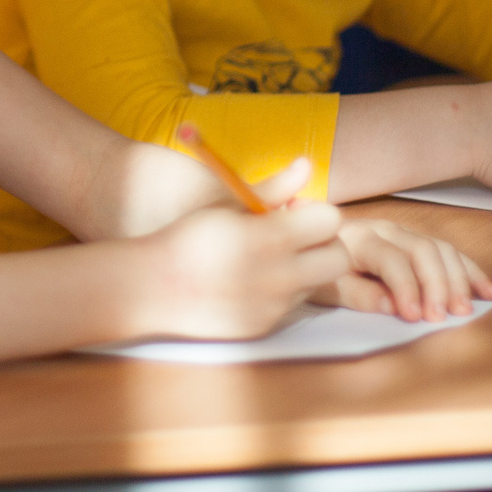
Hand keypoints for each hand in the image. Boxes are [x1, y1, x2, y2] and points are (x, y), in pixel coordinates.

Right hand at [141, 195, 346, 339]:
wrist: (153, 287)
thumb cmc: (188, 238)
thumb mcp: (228, 206)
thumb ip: (274, 189)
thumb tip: (307, 164)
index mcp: (269, 238)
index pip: (330, 220)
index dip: (315, 212)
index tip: (294, 212)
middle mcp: (279, 276)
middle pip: (339, 258)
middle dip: (324, 244)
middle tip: (296, 238)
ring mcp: (274, 306)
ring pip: (317, 283)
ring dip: (304, 269)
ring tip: (267, 260)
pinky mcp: (265, 326)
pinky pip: (291, 305)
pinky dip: (281, 291)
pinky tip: (250, 282)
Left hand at [320, 219, 491, 321]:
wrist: (308, 244)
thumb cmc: (317, 269)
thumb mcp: (324, 286)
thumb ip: (356, 294)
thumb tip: (390, 305)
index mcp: (359, 239)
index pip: (391, 260)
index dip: (406, 287)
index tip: (414, 317)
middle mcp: (385, 230)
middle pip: (422, 251)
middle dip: (438, 284)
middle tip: (445, 316)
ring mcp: (404, 234)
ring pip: (440, 249)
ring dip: (458, 279)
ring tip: (465, 309)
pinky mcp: (416, 242)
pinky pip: (449, 252)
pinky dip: (470, 271)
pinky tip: (489, 291)